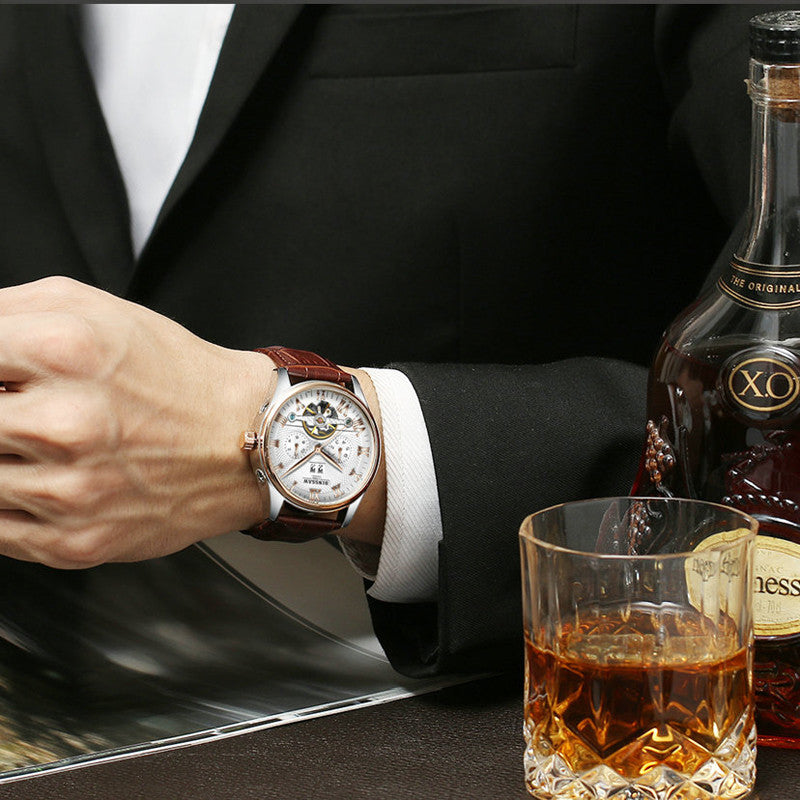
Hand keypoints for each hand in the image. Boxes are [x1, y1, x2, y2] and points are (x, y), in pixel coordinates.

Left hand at [0, 276, 273, 567]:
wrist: (245, 440)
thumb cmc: (175, 377)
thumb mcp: (93, 308)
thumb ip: (4, 312)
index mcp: (64, 350)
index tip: (3, 382)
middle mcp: (63, 423)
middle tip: (21, 410)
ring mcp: (66, 491)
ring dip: (0, 456)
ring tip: (37, 443)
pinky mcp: (71, 542)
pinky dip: (5, 502)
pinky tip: (43, 478)